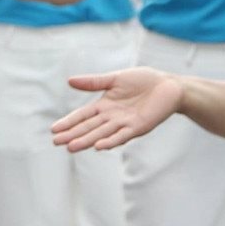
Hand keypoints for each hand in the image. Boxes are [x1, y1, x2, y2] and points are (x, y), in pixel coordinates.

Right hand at [51, 68, 185, 150]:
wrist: (170, 86)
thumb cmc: (143, 80)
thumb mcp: (115, 78)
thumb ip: (94, 82)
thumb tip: (69, 81)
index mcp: (104, 105)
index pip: (82, 115)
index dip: (69, 122)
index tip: (54, 129)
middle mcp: (112, 117)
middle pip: (88, 127)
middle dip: (72, 135)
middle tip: (56, 142)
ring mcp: (124, 123)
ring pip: (101, 134)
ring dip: (87, 141)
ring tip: (71, 147)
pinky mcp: (139, 127)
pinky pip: (122, 136)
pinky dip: (111, 141)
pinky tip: (98, 146)